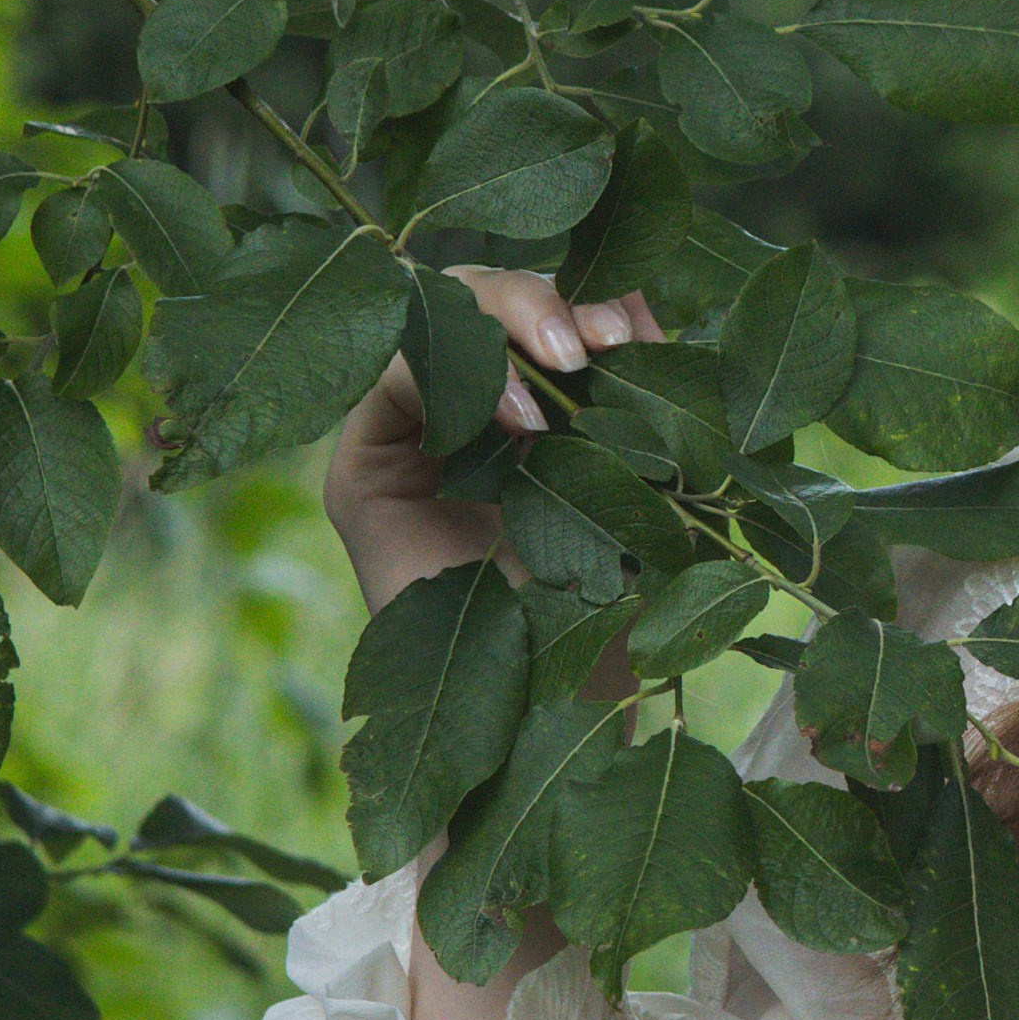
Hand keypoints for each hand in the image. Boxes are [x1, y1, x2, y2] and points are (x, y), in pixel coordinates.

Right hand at [322, 269, 661, 618]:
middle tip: (600, 336)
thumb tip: (638, 306)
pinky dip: (456, 372)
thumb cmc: (620, 619)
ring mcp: (412, 441)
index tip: (637, 334)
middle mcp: (471, 418)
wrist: (564, 721)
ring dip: (504, 317)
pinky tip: (523, 422)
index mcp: (543, 410)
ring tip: (568, 360)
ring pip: (434, 317)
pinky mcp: (364, 474)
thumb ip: (642, 399)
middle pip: (484, 299)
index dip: (591, 301)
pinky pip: (390, 374)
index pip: (549, 314)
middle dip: (544, 298)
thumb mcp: (654, 487)